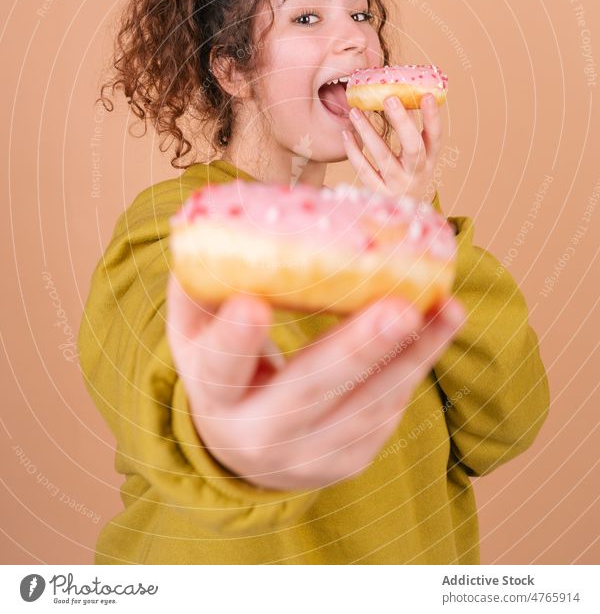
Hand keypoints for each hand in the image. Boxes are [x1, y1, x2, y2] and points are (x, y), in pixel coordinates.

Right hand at [166, 271, 465, 490]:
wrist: (242, 448)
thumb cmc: (224, 370)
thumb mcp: (197, 334)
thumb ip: (202, 286)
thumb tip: (212, 218)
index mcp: (213, 393)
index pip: (221, 367)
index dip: (235, 339)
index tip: (253, 304)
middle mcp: (255, 434)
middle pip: (308, 391)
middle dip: (357, 349)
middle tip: (399, 309)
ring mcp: (304, 456)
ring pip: (364, 405)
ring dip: (411, 355)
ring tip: (447, 310)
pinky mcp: (345, 462)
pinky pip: (384, 413)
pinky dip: (413, 368)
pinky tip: (436, 331)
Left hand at [342, 94, 441, 204]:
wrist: (402, 216)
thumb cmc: (407, 175)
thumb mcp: (418, 158)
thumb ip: (411, 132)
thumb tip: (397, 95)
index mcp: (430, 160)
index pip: (436, 137)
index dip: (432, 118)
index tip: (426, 95)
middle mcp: (417, 174)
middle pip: (413, 148)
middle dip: (402, 122)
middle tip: (389, 98)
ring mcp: (398, 185)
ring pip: (384, 158)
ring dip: (369, 132)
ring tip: (355, 112)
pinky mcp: (378, 194)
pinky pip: (365, 171)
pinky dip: (354, 152)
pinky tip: (346, 134)